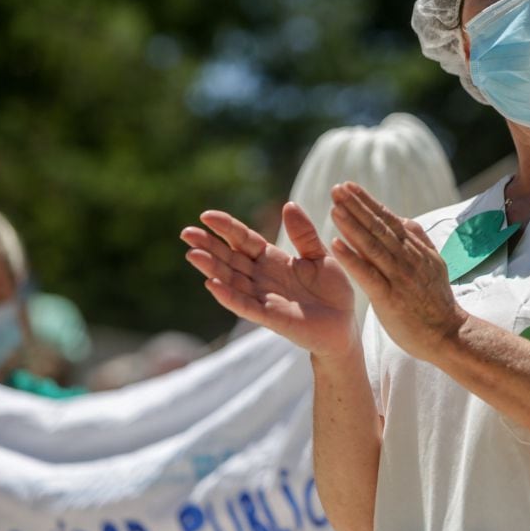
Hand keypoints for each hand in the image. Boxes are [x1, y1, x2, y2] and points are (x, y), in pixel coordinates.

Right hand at [180, 203, 356, 358]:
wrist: (343, 326)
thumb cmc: (332, 291)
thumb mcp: (321, 256)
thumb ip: (303, 234)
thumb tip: (288, 204)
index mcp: (273, 260)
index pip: (244, 240)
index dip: (226, 228)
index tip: (206, 215)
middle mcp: (262, 277)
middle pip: (230, 258)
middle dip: (209, 246)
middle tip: (186, 232)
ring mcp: (263, 297)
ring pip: (231, 280)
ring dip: (212, 268)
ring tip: (192, 254)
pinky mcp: (270, 317)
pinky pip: (245, 305)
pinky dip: (228, 296)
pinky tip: (211, 284)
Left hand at [329, 182, 465, 359]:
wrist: (448, 334)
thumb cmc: (437, 303)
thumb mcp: (435, 265)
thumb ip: (420, 241)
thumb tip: (405, 220)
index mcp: (416, 251)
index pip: (388, 220)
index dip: (368, 202)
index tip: (349, 187)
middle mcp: (407, 259)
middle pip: (378, 227)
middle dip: (356, 206)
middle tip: (336, 188)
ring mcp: (399, 277)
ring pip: (372, 246)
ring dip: (352, 225)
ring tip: (334, 208)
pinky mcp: (389, 298)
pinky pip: (367, 275)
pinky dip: (352, 258)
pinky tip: (335, 244)